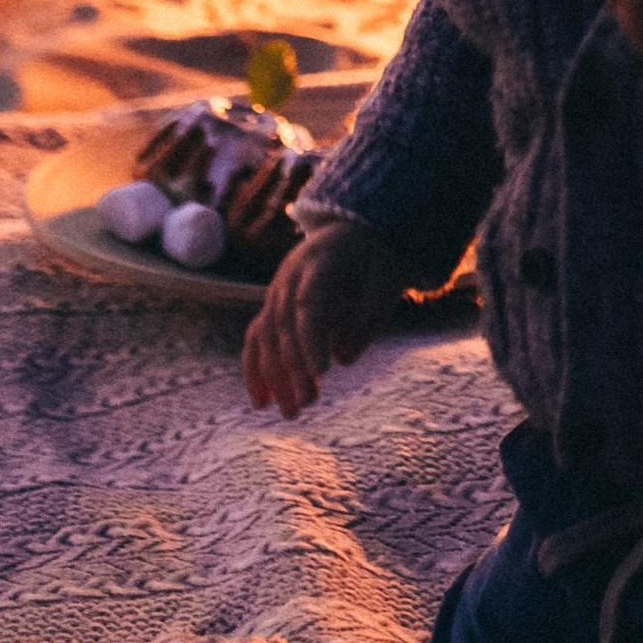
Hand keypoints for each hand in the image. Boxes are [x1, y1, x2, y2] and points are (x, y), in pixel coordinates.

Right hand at [242, 222, 408, 418]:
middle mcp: (289, 277)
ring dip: (275, 376)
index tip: (322, 373)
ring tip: (292, 412)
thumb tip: (343, 360)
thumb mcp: (387, 279)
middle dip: (294, 367)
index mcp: (321, 263)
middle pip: (285, 326)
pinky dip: (256, 369)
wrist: (351, 231)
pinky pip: (256, 338)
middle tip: (309, 403)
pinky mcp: (272, 306)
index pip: (310, 305)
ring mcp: (276, 291)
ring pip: (265, 336)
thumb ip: (369, 317)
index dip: (312, 339)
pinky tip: (263, 402)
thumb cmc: (375, 258)